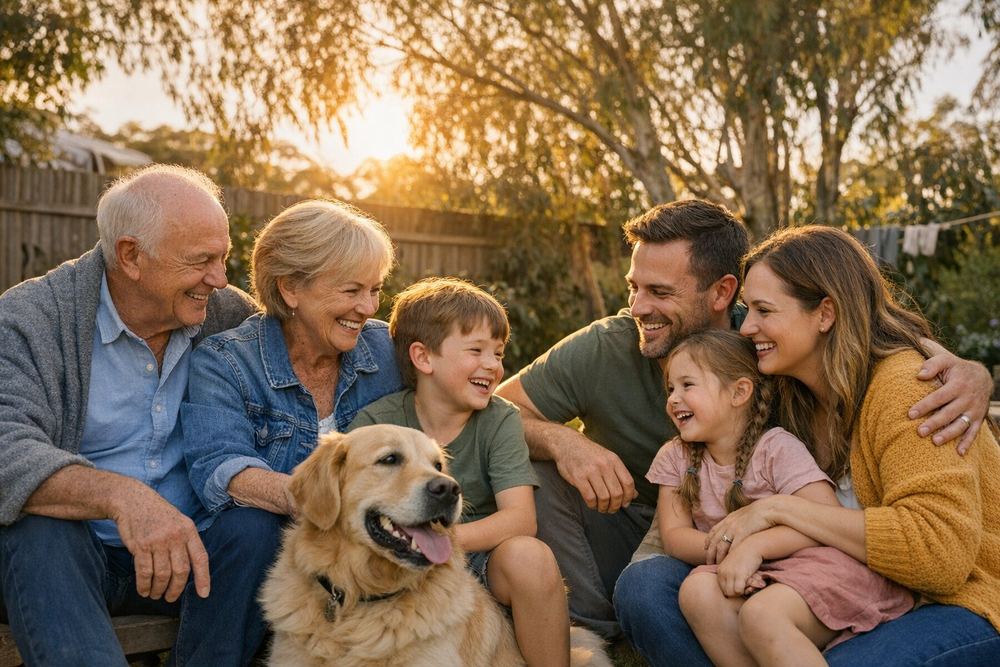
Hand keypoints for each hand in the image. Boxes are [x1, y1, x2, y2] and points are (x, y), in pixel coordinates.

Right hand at [112, 482, 209, 602]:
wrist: (132, 500)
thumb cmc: (157, 514)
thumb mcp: (178, 522)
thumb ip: (185, 542)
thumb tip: (191, 569)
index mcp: (189, 530)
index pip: (201, 558)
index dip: (203, 578)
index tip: (204, 594)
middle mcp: (176, 536)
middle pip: (181, 571)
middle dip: (176, 589)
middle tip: (170, 598)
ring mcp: (158, 541)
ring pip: (163, 574)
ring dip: (159, 589)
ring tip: (155, 594)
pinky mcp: (141, 545)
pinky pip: (145, 572)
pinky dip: (144, 585)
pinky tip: (144, 590)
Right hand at [554, 437, 636, 512]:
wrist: (567, 444)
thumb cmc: (589, 454)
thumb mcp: (608, 459)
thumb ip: (620, 475)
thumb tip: (634, 494)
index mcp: (614, 460)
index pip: (628, 482)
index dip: (628, 497)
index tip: (625, 504)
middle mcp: (604, 465)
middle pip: (617, 493)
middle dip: (616, 506)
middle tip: (612, 509)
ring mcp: (590, 471)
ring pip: (604, 497)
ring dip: (604, 507)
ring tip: (602, 508)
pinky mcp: (578, 477)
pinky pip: (590, 497)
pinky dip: (592, 505)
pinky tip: (592, 504)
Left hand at [705, 496, 778, 563]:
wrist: (769, 509)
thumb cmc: (762, 512)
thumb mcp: (746, 514)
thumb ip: (739, 520)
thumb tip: (739, 526)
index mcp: (729, 518)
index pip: (714, 531)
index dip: (709, 540)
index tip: (706, 548)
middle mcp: (729, 524)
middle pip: (715, 541)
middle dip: (710, 552)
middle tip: (708, 562)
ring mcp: (734, 529)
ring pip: (721, 546)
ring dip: (718, 557)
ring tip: (717, 566)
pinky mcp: (742, 534)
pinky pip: (732, 548)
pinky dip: (729, 557)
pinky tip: (729, 564)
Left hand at [716, 542, 763, 596]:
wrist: (753, 546)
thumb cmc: (746, 557)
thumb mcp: (733, 565)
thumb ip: (730, 575)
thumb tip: (731, 591)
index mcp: (720, 570)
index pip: (722, 589)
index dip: (732, 590)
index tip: (740, 585)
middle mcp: (723, 572)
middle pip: (726, 593)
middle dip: (736, 593)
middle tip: (745, 587)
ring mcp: (730, 573)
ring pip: (732, 593)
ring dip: (741, 592)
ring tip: (748, 585)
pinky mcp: (739, 574)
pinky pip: (739, 591)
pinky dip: (745, 590)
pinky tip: (750, 583)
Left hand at [910, 340, 991, 454]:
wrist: (983, 376)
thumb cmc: (956, 368)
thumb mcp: (945, 360)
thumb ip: (932, 364)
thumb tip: (919, 375)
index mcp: (958, 385)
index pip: (938, 397)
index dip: (925, 406)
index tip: (910, 414)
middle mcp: (967, 399)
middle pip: (949, 413)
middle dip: (935, 423)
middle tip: (920, 432)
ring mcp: (974, 410)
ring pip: (961, 425)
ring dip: (949, 434)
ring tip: (935, 442)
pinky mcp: (978, 419)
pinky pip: (974, 432)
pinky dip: (967, 443)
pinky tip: (958, 453)